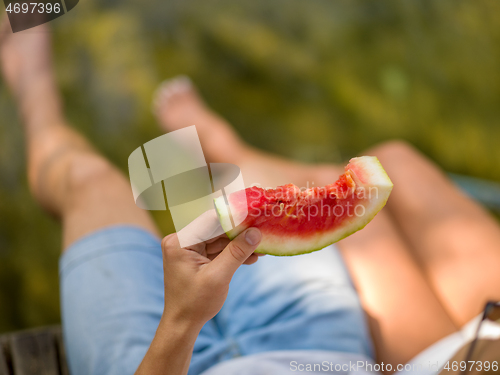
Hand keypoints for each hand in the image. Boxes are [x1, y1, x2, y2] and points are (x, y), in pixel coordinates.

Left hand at [161, 210, 261, 328]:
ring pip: (220, 239)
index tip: (256, 215)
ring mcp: (189, 249)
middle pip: (216, 229)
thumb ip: (237, 252)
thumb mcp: (218, 277)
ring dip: (240, 244)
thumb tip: (255, 233)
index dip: (235, 217)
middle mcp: (182, 241)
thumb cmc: (195, 303)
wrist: (183, 325)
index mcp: (180, 242)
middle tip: (263, 230)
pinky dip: (234, 253)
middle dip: (240, 232)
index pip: (211, 220)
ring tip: (262, 247)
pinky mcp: (197, 257)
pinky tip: (252, 256)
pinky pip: (218, 250)